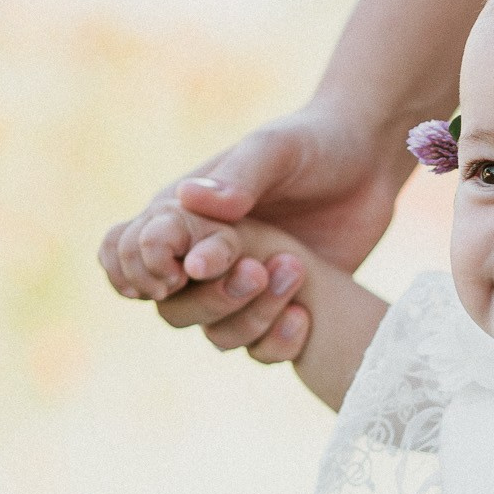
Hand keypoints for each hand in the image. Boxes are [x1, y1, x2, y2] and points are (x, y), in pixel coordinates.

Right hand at [98, 98, 407, 359]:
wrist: (370, 165)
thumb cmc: (313, 144)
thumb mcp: (276, 149)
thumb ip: (238, 175)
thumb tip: (190, 203)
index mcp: (181, 213)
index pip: (123, 251)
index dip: (139, 268)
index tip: (183, 267)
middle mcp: (202, 256)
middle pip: (168, 307)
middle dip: (208, 298)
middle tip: (256, 269)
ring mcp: (240, 287)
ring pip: (214, 333)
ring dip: (249, 317)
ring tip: (296, 269)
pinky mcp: (278, 309)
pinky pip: (259, 349)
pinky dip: (276, 343)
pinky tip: (305, 314)